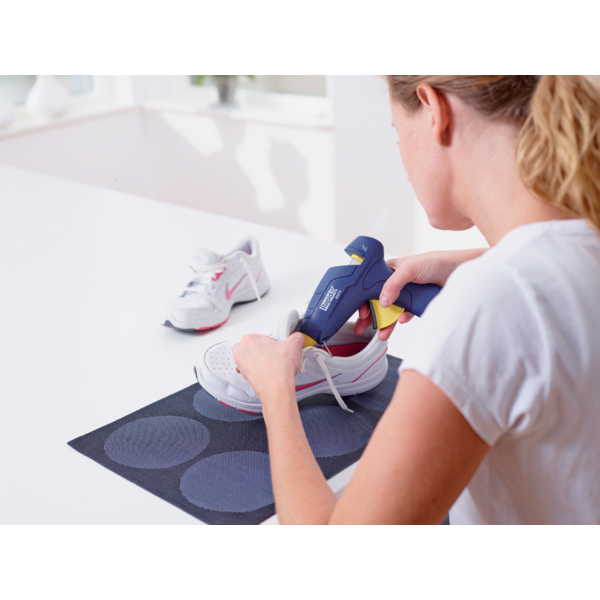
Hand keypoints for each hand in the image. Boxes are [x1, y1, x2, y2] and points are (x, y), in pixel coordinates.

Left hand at [232, 333, 304, 402]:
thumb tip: (297, 337)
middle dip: (262, 350)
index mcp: (249, 339)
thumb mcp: (293, 345)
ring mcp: (241, 365)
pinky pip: (251, 371)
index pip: (260, 336)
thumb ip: (296, 337)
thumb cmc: (279, 369)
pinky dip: (259, 371)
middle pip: (251, 346)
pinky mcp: (245, 377)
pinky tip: (270, 373)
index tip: (278, 347)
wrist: (276, 389)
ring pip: (250, 359)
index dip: (271, 342)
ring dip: (259, 360)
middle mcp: (241, 352)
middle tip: (274, 354)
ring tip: (273, 364)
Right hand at [354, 249, 486, 339]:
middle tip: (363, 327)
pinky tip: (401, 320)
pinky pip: (406, 313)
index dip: (364, 297)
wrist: (460, 272)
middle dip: (371, 315)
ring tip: (382, 333)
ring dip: (386, 322)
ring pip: (392, 310)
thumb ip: (393, 283)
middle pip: (379, 300)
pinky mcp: (417, 303)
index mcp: (391, 270)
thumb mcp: (409, 269)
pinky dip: (403, 318)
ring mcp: (408, 293)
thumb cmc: (436, 262)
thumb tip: (382, 300)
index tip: (361, 310)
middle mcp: (397, 282)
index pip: (371, 285)